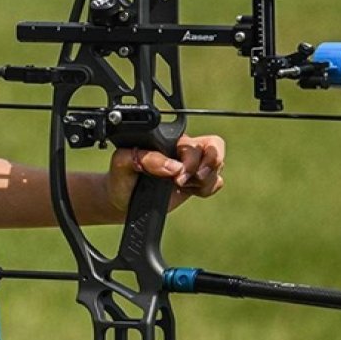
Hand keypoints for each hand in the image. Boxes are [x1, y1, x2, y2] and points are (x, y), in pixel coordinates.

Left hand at [105, 134, 225, 213]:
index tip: (177, 173)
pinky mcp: (197, 183)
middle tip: (181, 181)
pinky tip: (189, 191)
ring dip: (204, 180)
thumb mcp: (123, 162)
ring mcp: (192, 166)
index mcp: (167, 140)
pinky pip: (216, 181)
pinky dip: (207, 189)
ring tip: (183, 186)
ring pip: (218, 166)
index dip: (190, 157)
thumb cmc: (122, 177)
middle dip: (201, 168)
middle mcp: (183, 150)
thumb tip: (173, 166)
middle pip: (213, 149)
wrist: (122, 200)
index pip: (193, 139)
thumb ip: (146, 158)